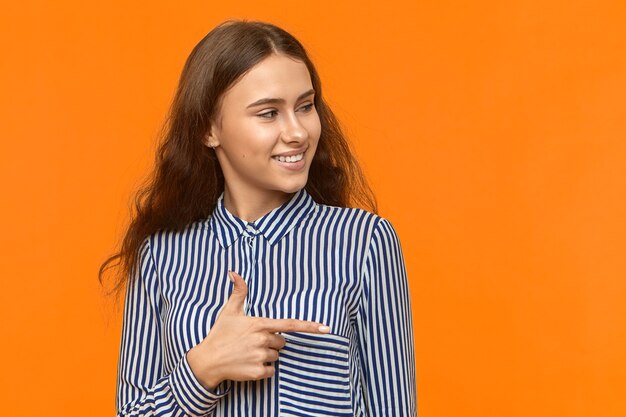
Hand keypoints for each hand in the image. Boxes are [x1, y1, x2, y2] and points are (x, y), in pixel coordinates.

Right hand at [186, 270, 329, 390]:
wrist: (207, 360)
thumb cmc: (220, 334)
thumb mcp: (229, 311)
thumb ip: (238, 292)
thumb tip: (234, 272)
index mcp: (260, 324)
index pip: (290, 324)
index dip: (310, 327)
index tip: (326, 329)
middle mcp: (263, 339)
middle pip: (282, 342)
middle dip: (271, 343)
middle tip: (252, 342)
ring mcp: (261, 356)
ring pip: (276, 357)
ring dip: (266, 356)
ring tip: (248, 353)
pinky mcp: (258, 372)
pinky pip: (271, 372)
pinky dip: (262, 370)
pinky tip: (248, 365)